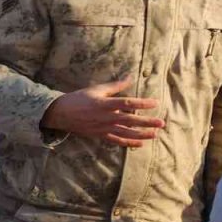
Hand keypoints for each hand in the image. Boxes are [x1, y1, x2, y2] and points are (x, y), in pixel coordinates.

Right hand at [40, 79, 163, 147]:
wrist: (60, 113)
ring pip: (125, 133)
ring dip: (141, 134)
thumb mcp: (96, 89)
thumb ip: (115, 85)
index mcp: (105, 104)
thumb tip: (130, 77)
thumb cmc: (78, 98)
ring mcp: (103, 128)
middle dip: (146, 122)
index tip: (155, 103)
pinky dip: (128, 143)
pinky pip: (116, 141)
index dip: (142, 104)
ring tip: (155, 134)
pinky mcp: (100, 135)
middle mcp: (105, 117)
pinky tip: (140, 144)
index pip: (127, 103)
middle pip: (130, 120)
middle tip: (161, 123)